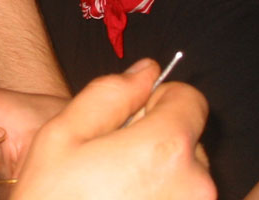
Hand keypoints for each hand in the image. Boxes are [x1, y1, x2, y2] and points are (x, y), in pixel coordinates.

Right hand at [11, 59, 216, 199]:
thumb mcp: (63, 135)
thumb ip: (110, 94)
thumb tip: (145, 71)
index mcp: (166, 146)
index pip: (190, 98)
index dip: (158, 99)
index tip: (130, 118)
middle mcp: (196, 183)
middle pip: (187, 139)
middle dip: (153, 139)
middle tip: (107, 163)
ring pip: (183, 176)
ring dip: (156, 175)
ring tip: (111, 193)